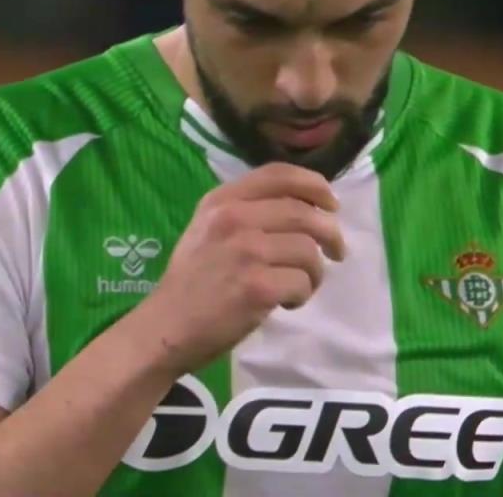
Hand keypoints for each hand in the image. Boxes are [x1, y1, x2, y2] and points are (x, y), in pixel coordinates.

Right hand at [136, 162, 344, 374]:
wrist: (165, 327)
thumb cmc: (192, 281)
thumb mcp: (208, 228)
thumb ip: (248, 211)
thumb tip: (307, 207)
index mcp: (222, 200)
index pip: (280, 174)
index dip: (315, 185)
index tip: (332, 204)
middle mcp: (233, 218)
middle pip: (304, 213)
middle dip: (330, 234)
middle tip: (336, 252)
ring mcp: (246, 251)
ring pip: (309, 250)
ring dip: (315, 272)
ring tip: (300, 286)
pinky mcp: (256, 286)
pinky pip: (302, 282)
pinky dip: (302, 295)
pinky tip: (287, 303)